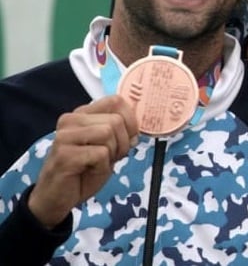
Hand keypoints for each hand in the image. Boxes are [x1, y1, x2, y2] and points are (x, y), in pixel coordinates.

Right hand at [27, 95, 138, 228]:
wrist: (57, 198)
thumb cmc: (84, 171)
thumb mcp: (108, 147)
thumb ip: (120, 132)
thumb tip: (137, 129)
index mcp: (82, 114)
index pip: (116, 101)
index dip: (130, 121)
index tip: (129, 139)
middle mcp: (70, 120)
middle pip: (115, 120)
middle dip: (122, 142)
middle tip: (110, 158)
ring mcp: (65, 136)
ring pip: (108, 133)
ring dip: (112, 154)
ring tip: (98, 164)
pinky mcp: (64, 155)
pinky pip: (100, 154)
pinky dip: (102, 167)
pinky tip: (89, 172)